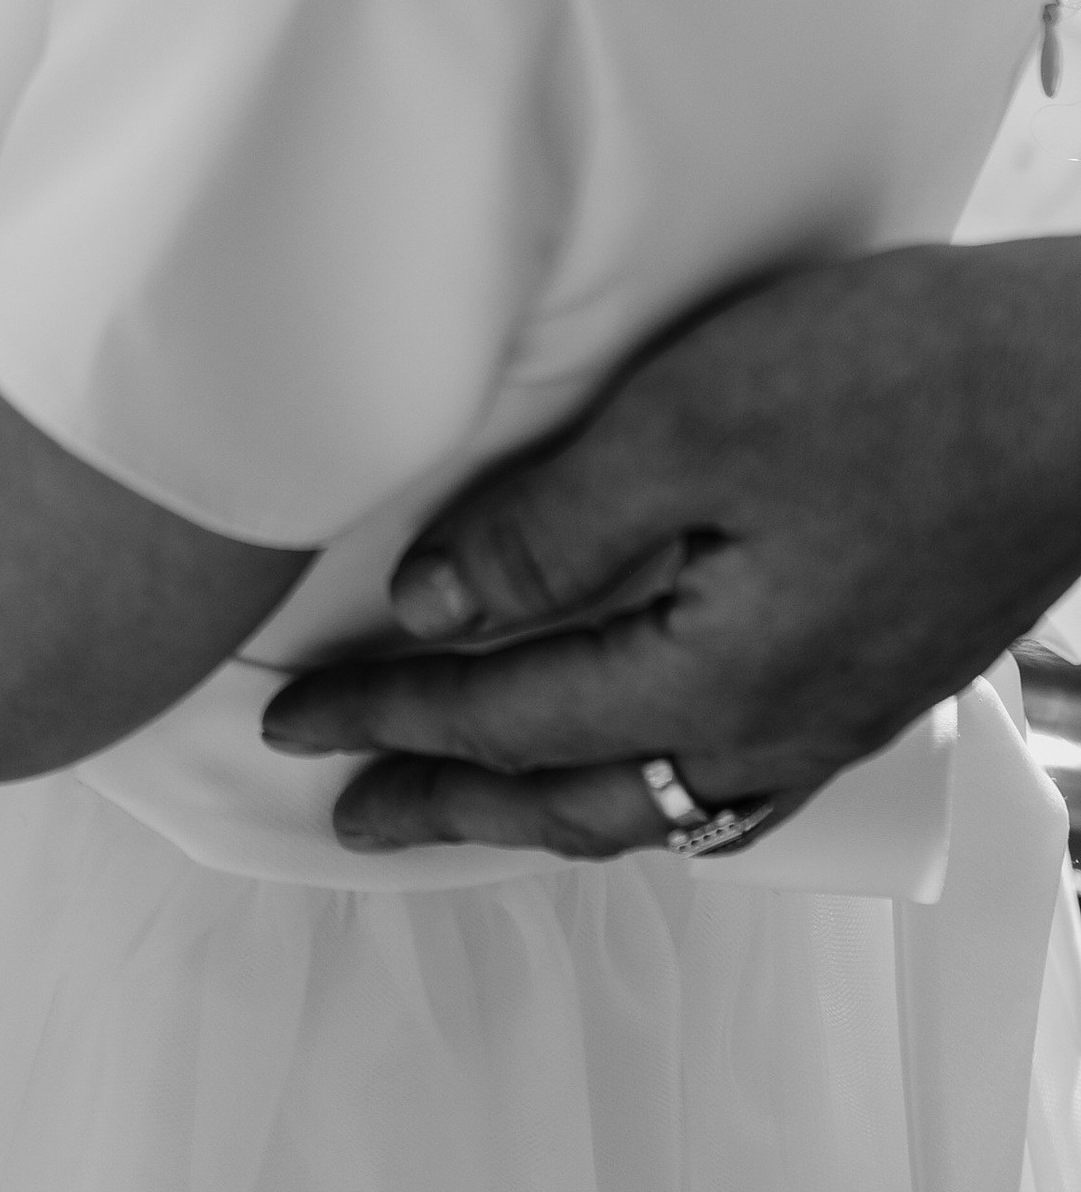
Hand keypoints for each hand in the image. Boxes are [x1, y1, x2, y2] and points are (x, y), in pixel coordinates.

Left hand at [260, 242, 1080, 857]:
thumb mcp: (688, 425)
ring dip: (543, 806)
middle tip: (349, 809)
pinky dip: (645, 784)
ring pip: (654, 802)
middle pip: (571, 799)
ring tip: (468, 801)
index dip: (386, 714)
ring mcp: (836, 716)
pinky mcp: (877, 677)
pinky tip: (635, 762)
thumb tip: (431, 609)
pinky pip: (727, 776)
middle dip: (448, 801)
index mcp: (713, 682)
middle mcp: (773, 731)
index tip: (290, 721)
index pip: (502, 716)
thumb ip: (549, 529)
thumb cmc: (902, 382)